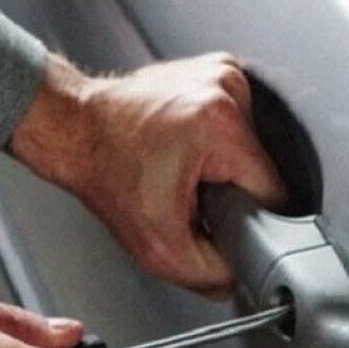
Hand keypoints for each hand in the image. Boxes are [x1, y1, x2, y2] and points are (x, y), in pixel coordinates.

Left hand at [11, 53, 286, 296]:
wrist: (74, 129)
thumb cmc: (104, 172)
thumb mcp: (158, 248)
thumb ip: (210, 275)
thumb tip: (239, 277)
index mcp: (221, 126)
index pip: (274, 192)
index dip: (249, 218)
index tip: (218, 218)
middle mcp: (227, 88)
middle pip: (261, 168)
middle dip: (232, 191)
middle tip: (191, 194)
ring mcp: (222, 73)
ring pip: (251, 147)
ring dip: (225, 166)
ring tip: (184, 168)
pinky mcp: (215, 70)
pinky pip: (237, 124)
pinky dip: (217, 142)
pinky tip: (186, 148)